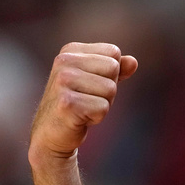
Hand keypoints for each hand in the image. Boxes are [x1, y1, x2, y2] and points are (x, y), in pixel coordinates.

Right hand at [29, 42, 137, 163]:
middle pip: (113, 68)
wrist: (51, 133)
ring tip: (84, 108)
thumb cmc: (78, 103)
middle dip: (109, 89)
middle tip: (88, 99)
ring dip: (103, 104)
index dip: (111, 73)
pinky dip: (97, 117)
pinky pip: (103, 108)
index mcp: (71, 51)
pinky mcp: (67, 103)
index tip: (92, 84)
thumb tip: (133, 62)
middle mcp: (64, 61)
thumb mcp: (97, 80)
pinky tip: (80, 119)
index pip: (113, 52)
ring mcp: (63, 81)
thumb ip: (116, 68)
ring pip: (110, 89)